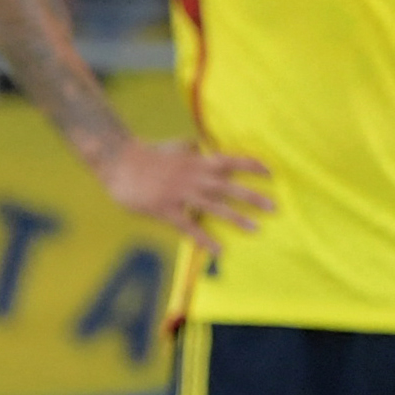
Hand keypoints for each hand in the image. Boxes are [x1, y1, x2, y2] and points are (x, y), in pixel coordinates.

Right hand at [97, 139, 272, 252]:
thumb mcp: (173, 146)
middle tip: (274, 207)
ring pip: (214, 207)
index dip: (251, 165)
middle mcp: (193, 176)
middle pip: (229, 187)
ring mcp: (180, 193)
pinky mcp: (166, 209)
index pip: (230, 160)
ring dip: (236, 218)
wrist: (119, 160)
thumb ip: (189, 148)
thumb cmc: (145, 154)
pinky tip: (219, 249)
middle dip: (253, 197)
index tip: (271, 172)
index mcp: (196, 160)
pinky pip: (189, 226)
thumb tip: (198, 144)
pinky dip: (205, 238)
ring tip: (256, 229)